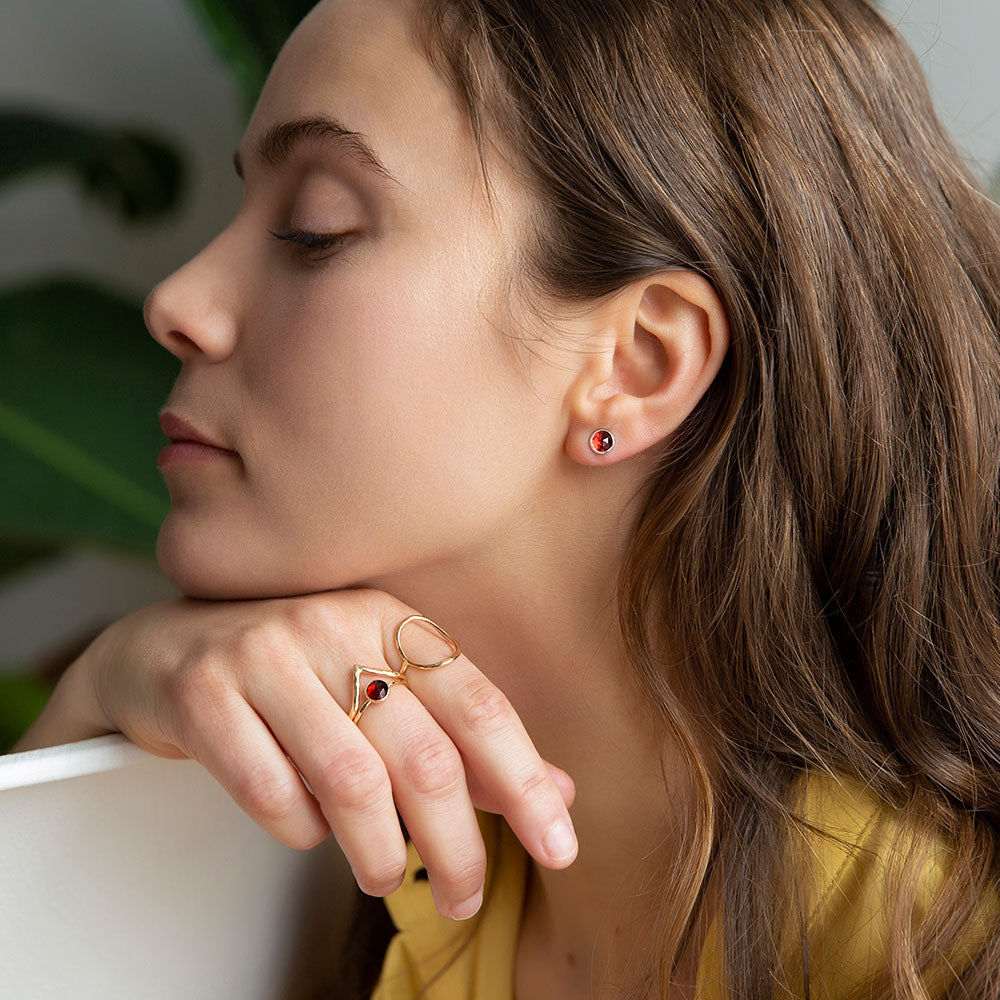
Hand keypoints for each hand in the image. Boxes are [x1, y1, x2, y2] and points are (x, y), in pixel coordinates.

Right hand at [66, 587, 577, 919]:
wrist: (168, 647)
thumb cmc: (297, 678)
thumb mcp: (385, 690)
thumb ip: (465, 742)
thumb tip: (557, 796)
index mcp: (391, 620)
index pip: (480, 704)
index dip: (525, 781)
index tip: (560, 849)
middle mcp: (334, 625)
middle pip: (423, 755)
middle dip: (458, 845)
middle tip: (466, 897)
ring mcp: (265, 653)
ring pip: (351, 781)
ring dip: (381, 851)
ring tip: (389, 876)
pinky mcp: (204, 692)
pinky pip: (271, 792)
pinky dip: (300, 831)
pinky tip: (308, 828)